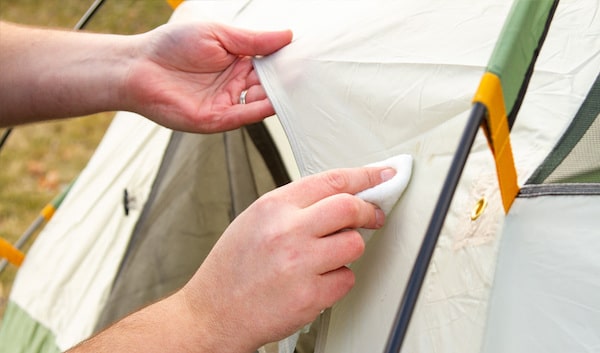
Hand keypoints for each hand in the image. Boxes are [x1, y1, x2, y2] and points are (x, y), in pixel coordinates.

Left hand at [125, 22, 292, 131]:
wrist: (138, 68)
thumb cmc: (171, 46)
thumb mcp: (218, 34)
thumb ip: (253, 39)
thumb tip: (286, 35)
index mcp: (237, 60)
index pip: (269, 63)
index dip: (285, 61)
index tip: (305, 57)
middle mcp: (234, 83)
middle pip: (269, 84)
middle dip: (286, 81)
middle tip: (308, 74)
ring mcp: (227, 102)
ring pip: (261, 101)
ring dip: (278, 96)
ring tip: (298, 87)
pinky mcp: (217, 119)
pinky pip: (245, 116)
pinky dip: (262, 110)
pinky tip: (277, 102)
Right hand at [178, 166, 395, 351]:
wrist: (213, 312)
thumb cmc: (232, 268)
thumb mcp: (255, 220)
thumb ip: (295, 205)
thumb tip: (338, 196)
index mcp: (274, 207)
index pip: (332, 180)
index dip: (365, 176)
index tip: (383, 176)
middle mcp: (287, 231)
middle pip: (350, 208)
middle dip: (369, 211)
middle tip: (373, 216)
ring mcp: (300, 264)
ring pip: (354, 244)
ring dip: (348, 250)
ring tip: (325, 257)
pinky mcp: (310, 296)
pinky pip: (346, 279)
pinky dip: (338, 280)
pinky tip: (315, 281)